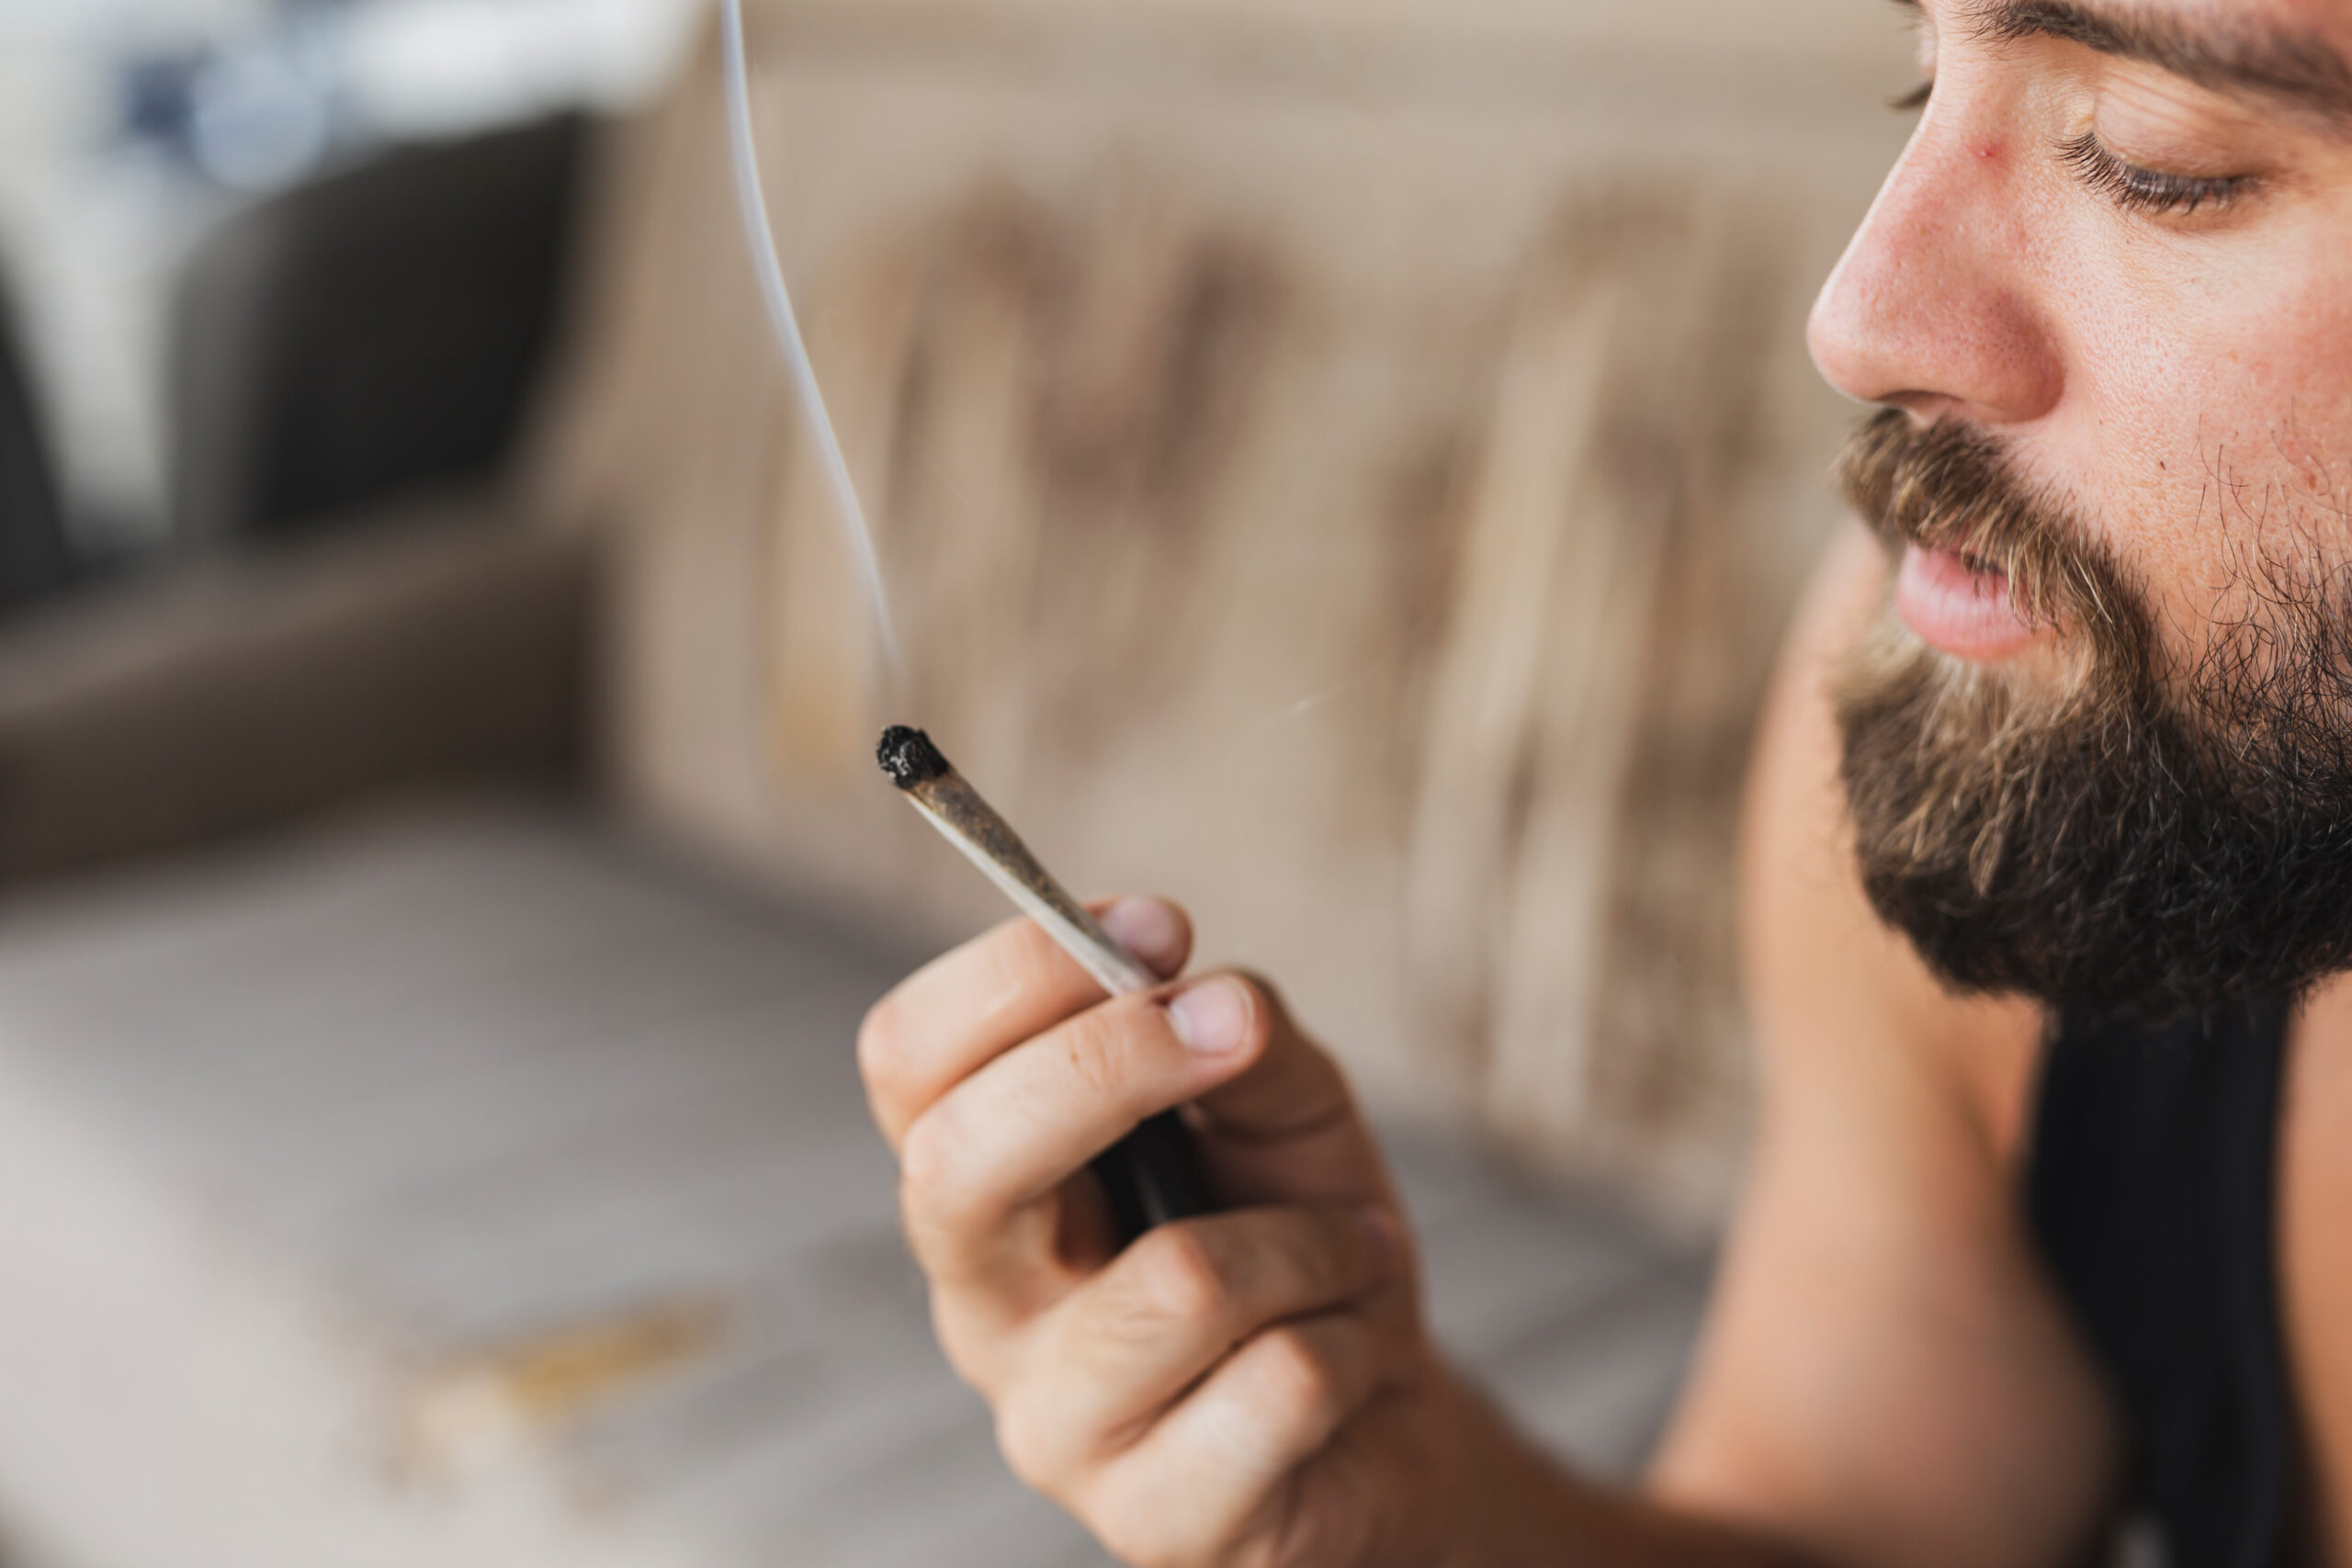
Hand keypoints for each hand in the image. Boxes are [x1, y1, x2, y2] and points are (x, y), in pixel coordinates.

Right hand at [858, 896, 1471, 1566]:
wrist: (1387, 1409)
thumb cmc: (1299, 1234)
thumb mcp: (1280, 1099)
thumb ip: (1237, 1029)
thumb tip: (1208, 998)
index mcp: (985, 1182)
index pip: (906, 1061)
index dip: (1014, 972)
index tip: (1156, 926)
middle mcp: (983, 1302)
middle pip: (956, 1164)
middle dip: (1108, 1069)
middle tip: (1235, 1032)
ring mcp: (1052, 1426)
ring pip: (1179, 1281)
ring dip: (1310, 1241)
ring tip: (1347, 1256)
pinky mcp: (1151, 1521)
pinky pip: (1277, 1385)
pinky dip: (1354, 1340)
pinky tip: (1351, 1358)